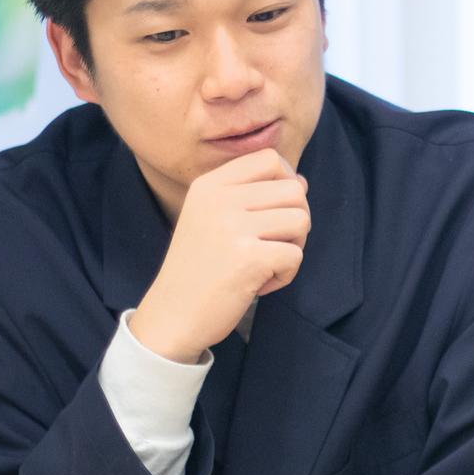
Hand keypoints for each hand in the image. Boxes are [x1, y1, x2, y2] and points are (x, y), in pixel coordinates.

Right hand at [130, 149, 310, 362]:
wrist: (171, 316)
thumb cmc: (199, 269)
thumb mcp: (212, 219)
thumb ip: (252, 196)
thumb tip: (300, 181)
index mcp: (209, 185)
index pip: (270, 158)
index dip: (288, 181)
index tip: (277, 210)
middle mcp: (219, 199)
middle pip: (294, 190)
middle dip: (296, 220)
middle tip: (273, 245)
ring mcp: (233, 227)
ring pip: (301, 220)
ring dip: (293, 247)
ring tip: (265, 264)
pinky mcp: (249, 258)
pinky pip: (296, 255)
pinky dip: (285, 274)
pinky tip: (259, 284)